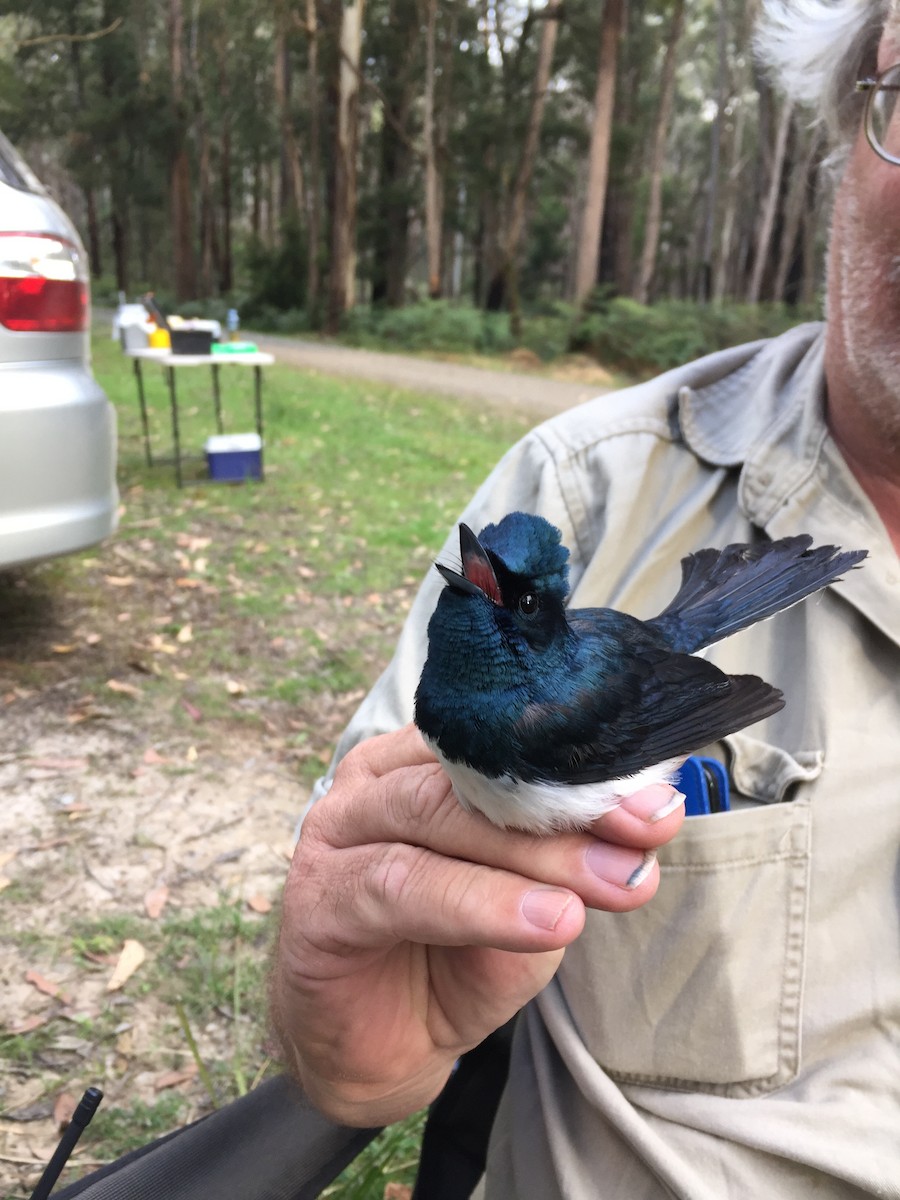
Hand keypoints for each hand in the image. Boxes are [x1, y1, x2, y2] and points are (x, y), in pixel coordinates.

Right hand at [270, 724, 683, 1125]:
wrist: (380, 1048)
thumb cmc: (451, 959)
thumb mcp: (527, 903)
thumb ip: (567, 863)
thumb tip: (645, 829)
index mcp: (423, 763)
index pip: (503, 745)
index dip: (583, 770)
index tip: (658, 808)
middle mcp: (377, 783)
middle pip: (473, 776)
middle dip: (567, 812)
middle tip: (640, 846)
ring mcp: (338, 832)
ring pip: (438, 818)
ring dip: (533, 854)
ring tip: (608, 886)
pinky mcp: (321, 898)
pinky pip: (403, 885)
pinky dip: (480, 902)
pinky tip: (546, 923)